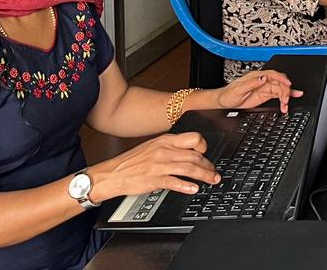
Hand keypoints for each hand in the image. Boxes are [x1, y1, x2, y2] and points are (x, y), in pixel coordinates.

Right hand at [88, 132, 219, 201]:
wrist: (111, 174)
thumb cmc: (131, 162)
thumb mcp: (152, 147)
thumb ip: (170, 148)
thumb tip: (188, 152)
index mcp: (165, 140)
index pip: (194, 138)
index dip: (205, 147)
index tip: (208, 155)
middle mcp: (164, 150)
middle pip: (195, 156)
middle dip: (209, 166)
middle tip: (215, 173)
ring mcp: (159, 165)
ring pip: (189, 168)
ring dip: (204, 175)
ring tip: (212, 181)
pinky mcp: (154, 179)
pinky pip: (174, 182)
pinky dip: (186, 186)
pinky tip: (194, 189)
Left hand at [213, 70, 301, 114]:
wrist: (224, 102)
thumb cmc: (228, 94)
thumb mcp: (238, 89)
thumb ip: (252, 83)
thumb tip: (264, 78)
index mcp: (256, 77)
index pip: (272, 75)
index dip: (281, 79)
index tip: (287, 85)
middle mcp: (262, 80)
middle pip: (279, 82)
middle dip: (285, 91)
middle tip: (286, 100)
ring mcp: (265, 87)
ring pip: (280, 88)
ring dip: (286, 95)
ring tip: (288, 104)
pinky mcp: (265, 94)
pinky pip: (278, 94)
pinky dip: (285, 96)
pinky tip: (292, 97)